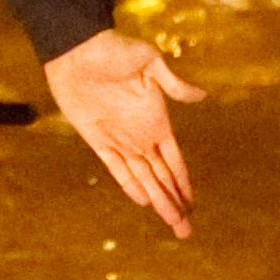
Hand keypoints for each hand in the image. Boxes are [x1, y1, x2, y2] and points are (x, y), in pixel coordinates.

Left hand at [44, 28, 199, 235]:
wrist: (77, 49)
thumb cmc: (115, 50)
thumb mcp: (150, 61)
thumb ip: (174, 84)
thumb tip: (202, 97)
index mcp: (158, 120)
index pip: (174, 161)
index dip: (183, 183)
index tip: (193, 204)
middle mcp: (141, 135)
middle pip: (161, 177)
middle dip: (174, 203)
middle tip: (185, 230)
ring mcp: (120, 139)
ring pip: (142, 178)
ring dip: (157, 200)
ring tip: (171, 222)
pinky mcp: (97, 139)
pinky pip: (115, 168)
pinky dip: (128, 185)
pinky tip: (142, 200)